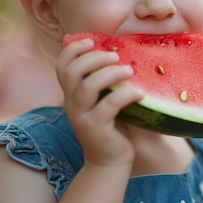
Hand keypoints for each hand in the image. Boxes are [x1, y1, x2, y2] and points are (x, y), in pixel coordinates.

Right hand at [55, 38, 143, 167]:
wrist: (109, 162)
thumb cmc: (110, 125)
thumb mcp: (101, 100)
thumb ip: (101, 81)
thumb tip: (117, 52)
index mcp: (71, 94)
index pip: (62, 66)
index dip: (74, 50)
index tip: (93, 41)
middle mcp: (71, 104)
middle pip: (72, 72)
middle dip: (94, 58)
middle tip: (115, 56)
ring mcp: (82, 118)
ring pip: (88, 87)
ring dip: (110, 74)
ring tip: (129, 71)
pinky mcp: (96, 129)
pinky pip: (109, 106)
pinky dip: (126, 95)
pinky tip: (140, 93)